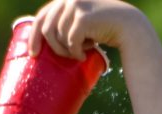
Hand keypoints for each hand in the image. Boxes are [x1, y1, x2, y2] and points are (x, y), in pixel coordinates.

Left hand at [28, 0, 144, 60]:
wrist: (127, 25)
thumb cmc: (104, 28)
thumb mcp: (81, 22)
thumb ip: (66, 23)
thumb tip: (45, 41)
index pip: (42, 16)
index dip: (34, 35)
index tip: (33, 53)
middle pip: (47, 29)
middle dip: (54, 48)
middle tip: (65, 58)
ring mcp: (75, 6)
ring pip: (59, 37)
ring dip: (68, 51)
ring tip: (80, 53)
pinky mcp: (82, 17)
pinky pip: (71, 42)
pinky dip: (77, 52)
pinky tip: (85, 54)